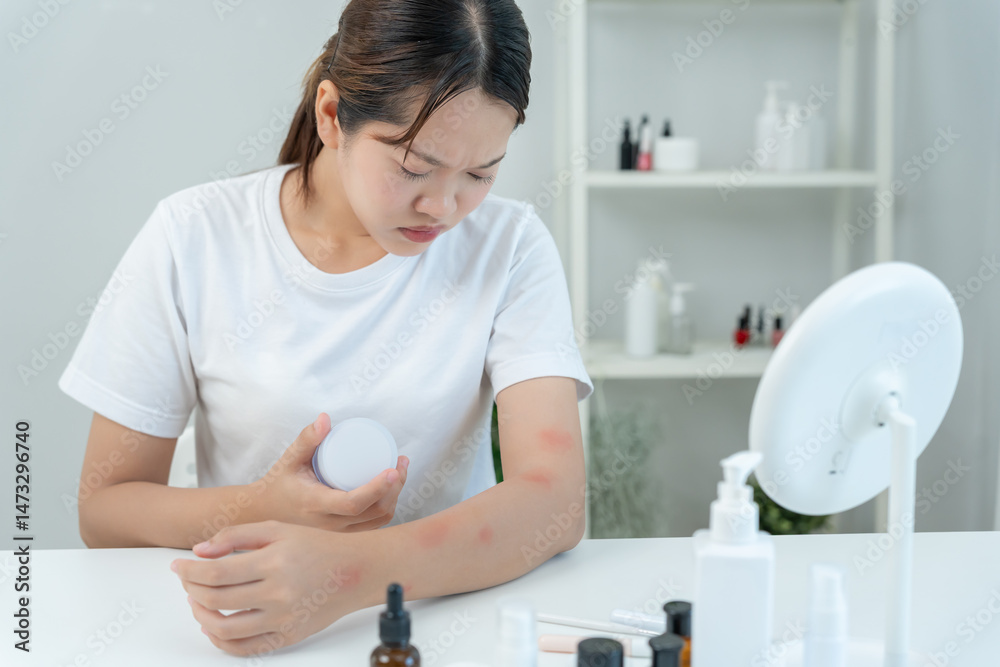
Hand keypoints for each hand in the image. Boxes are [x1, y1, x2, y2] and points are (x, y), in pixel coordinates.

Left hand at [171, 520, 377, 655]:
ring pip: (224, 629)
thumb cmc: (317, 546)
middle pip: (215, 600)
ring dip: (201, 616)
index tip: (177, 566)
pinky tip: (214, 626)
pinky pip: (245, 648)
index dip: (189, 571)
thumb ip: (236, 536)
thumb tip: (200, 552)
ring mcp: (283, 619)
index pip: (215, 572)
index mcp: (273, 562)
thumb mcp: (277, 529)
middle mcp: (277, 594)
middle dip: (191, 589)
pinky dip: (221, 641)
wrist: (356, 570)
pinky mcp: (288, 636)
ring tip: (198, 602)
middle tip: (187, 580)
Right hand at [250, 412, 408, 531]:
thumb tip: (326, 418)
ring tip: (399, 473)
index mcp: (315, 505)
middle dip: (395, 488)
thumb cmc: (279, 483)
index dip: (378, 488)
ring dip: (394, 498)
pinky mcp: (342, 536)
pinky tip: (391, 491)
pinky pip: (372, 526)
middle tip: (401, 463)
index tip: (394, 469)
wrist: (265, 513)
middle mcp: (329, 525)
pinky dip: (386, 509)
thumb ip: (307, 439)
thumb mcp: (289, 459)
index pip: (354, 503)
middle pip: (373, 512)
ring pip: (377, 521)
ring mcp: (337, 534)